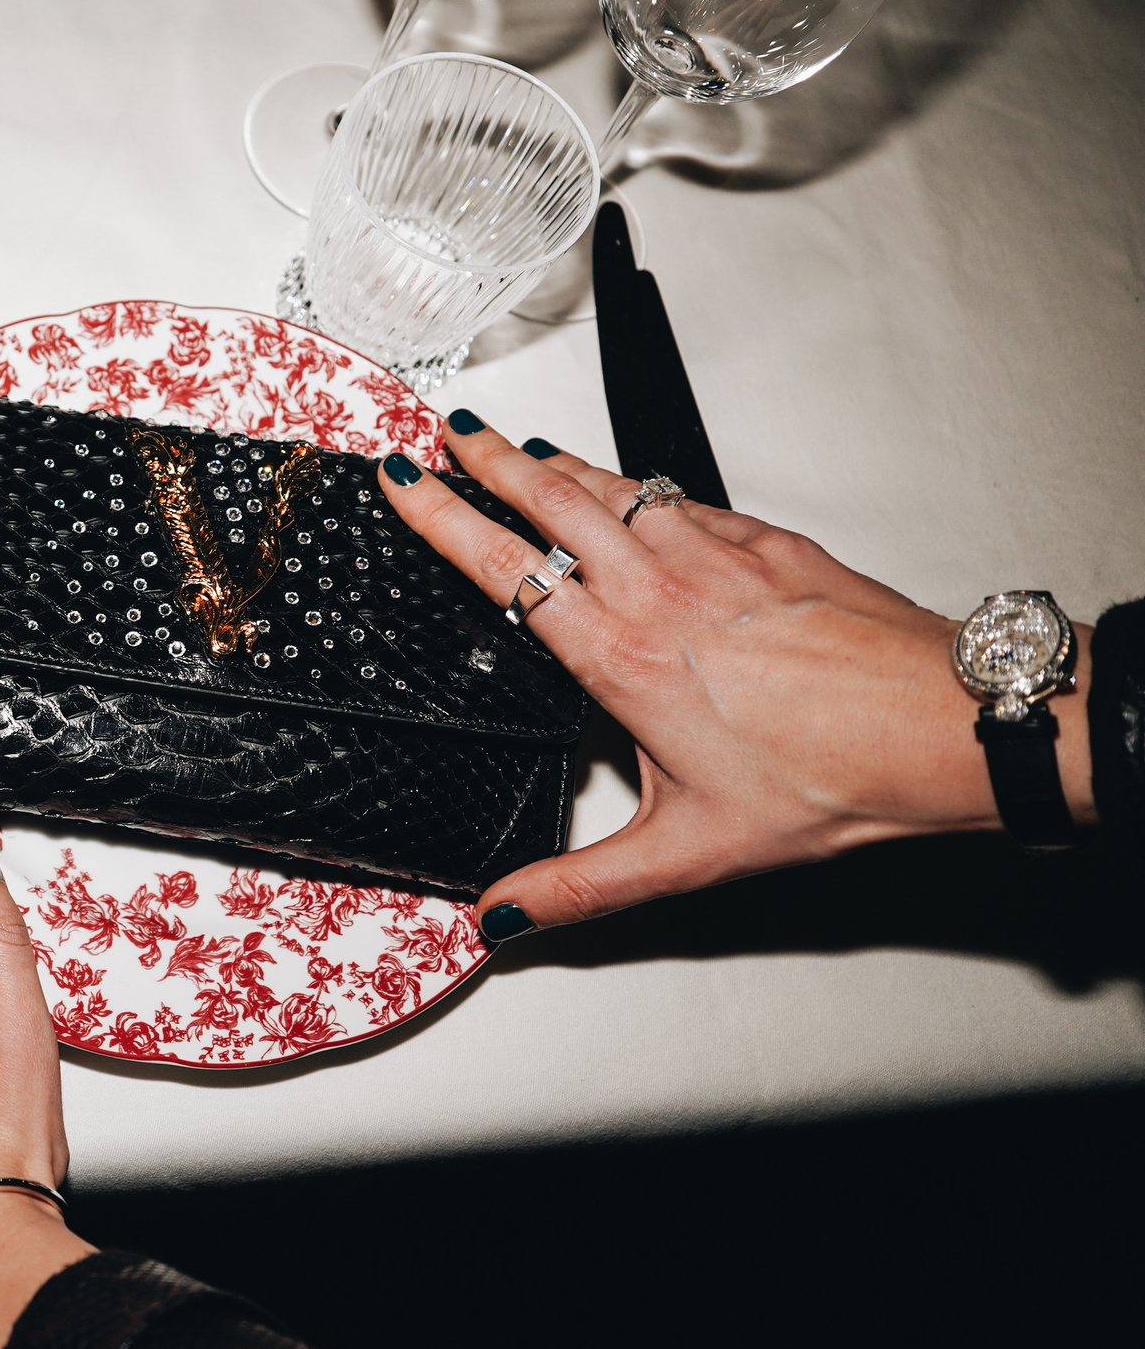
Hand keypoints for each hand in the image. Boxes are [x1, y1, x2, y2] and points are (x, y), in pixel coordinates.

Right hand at [378, 412, 1094, 937]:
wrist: (947, 725)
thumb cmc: (832, 781)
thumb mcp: (688, 853)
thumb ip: (581, 886)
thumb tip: (501, 917)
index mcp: (619, 655)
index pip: (502, 564)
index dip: (440, 514)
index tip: (401, 478)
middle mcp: (658, 587)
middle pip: (549, 497)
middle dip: (486, 457)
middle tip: (446, 430)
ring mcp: (716, 553)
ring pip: (613, 485)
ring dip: (556, 461)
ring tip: (514, 445)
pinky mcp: (769, 542)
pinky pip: (680, 497)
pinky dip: (636, 484)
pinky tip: (632, 490)